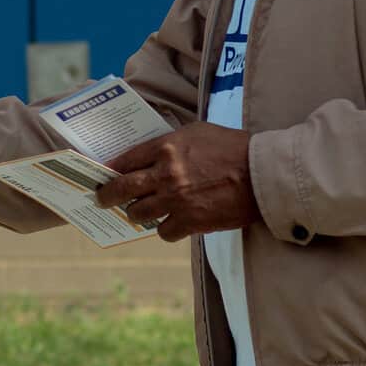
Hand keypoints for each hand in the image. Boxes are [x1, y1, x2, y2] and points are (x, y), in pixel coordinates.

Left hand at [94, 125, 257, 242]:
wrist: (262, 174)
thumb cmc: (234, 148)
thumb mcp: (198, 133)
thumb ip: (171, 144)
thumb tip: (150, 155)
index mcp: (166, 148)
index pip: (125, 160)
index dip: (111, 170)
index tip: (104, 175)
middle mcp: (166, 174)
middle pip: (122, 189)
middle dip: (108, 196)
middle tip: (103, 200)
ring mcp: (176, 200)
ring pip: (138, 214)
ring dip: (137, 214)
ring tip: (139, 213)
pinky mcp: (190, 222)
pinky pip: (164, 232)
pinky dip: (166, 229)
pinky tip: (172, 224)